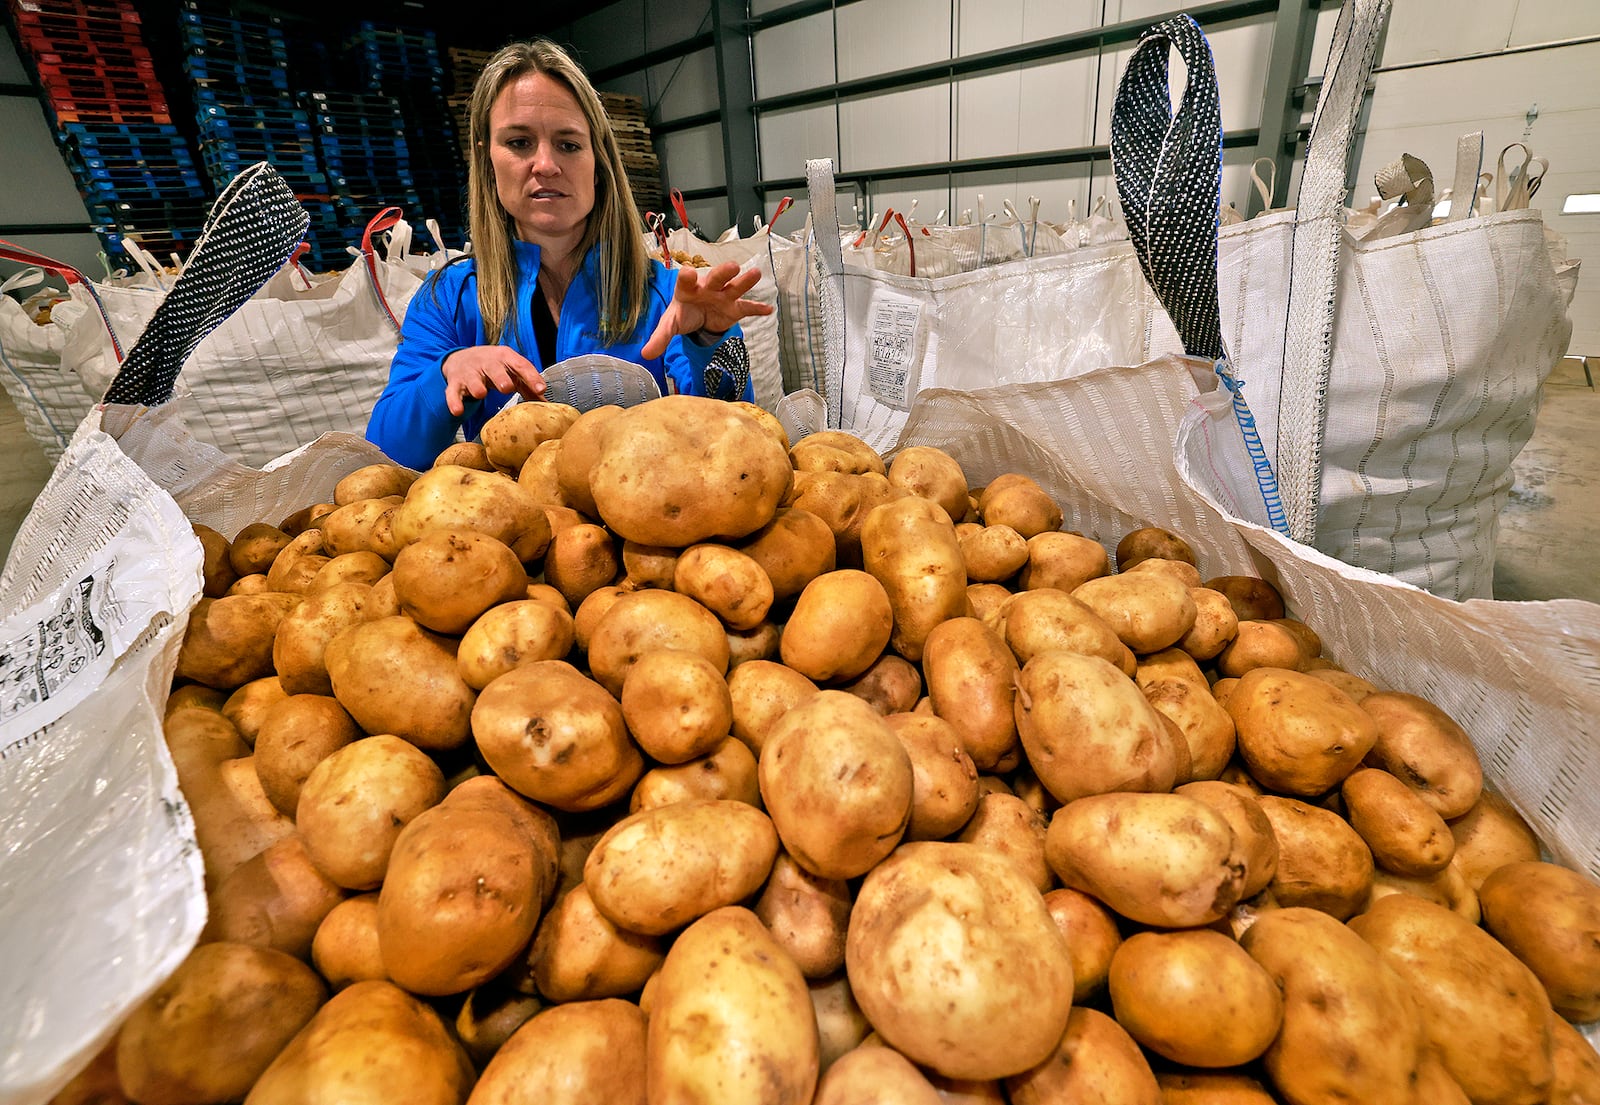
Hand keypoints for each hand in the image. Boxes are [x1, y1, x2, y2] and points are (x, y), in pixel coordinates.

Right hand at [441, 345, 544, 416]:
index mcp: (505, 357)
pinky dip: (455, 402)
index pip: (520, 364)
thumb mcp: (511, 370)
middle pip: (495, 369)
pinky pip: (453, 393)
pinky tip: (458, 410)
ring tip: (481, 394)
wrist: (461, 358)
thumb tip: (547, 403)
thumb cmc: (493, 367)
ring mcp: (470, 372)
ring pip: (473, 381)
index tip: (541, 388)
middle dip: (501, 378)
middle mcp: (487, 362)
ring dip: (477, 388)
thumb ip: (528, 385)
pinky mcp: (455, 383)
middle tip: (507, 388)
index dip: (531, 376)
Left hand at [641, 260, 774, 358]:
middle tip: (732, 266)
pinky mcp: (734, 308)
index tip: (688, 273)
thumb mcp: (670, 325)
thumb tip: (645, 355)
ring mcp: (723, 297)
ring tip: (755, 274)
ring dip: (745, 282)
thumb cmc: (683, 314)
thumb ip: (660, 338)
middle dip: (723, 273)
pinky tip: (768, 309)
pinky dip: (758, 309)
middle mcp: (707, 288)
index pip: (686, 281)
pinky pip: (747, 308)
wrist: (698, 316)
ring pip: (735, 287)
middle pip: (716, 278)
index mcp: (688, 289)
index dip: (687, 277)